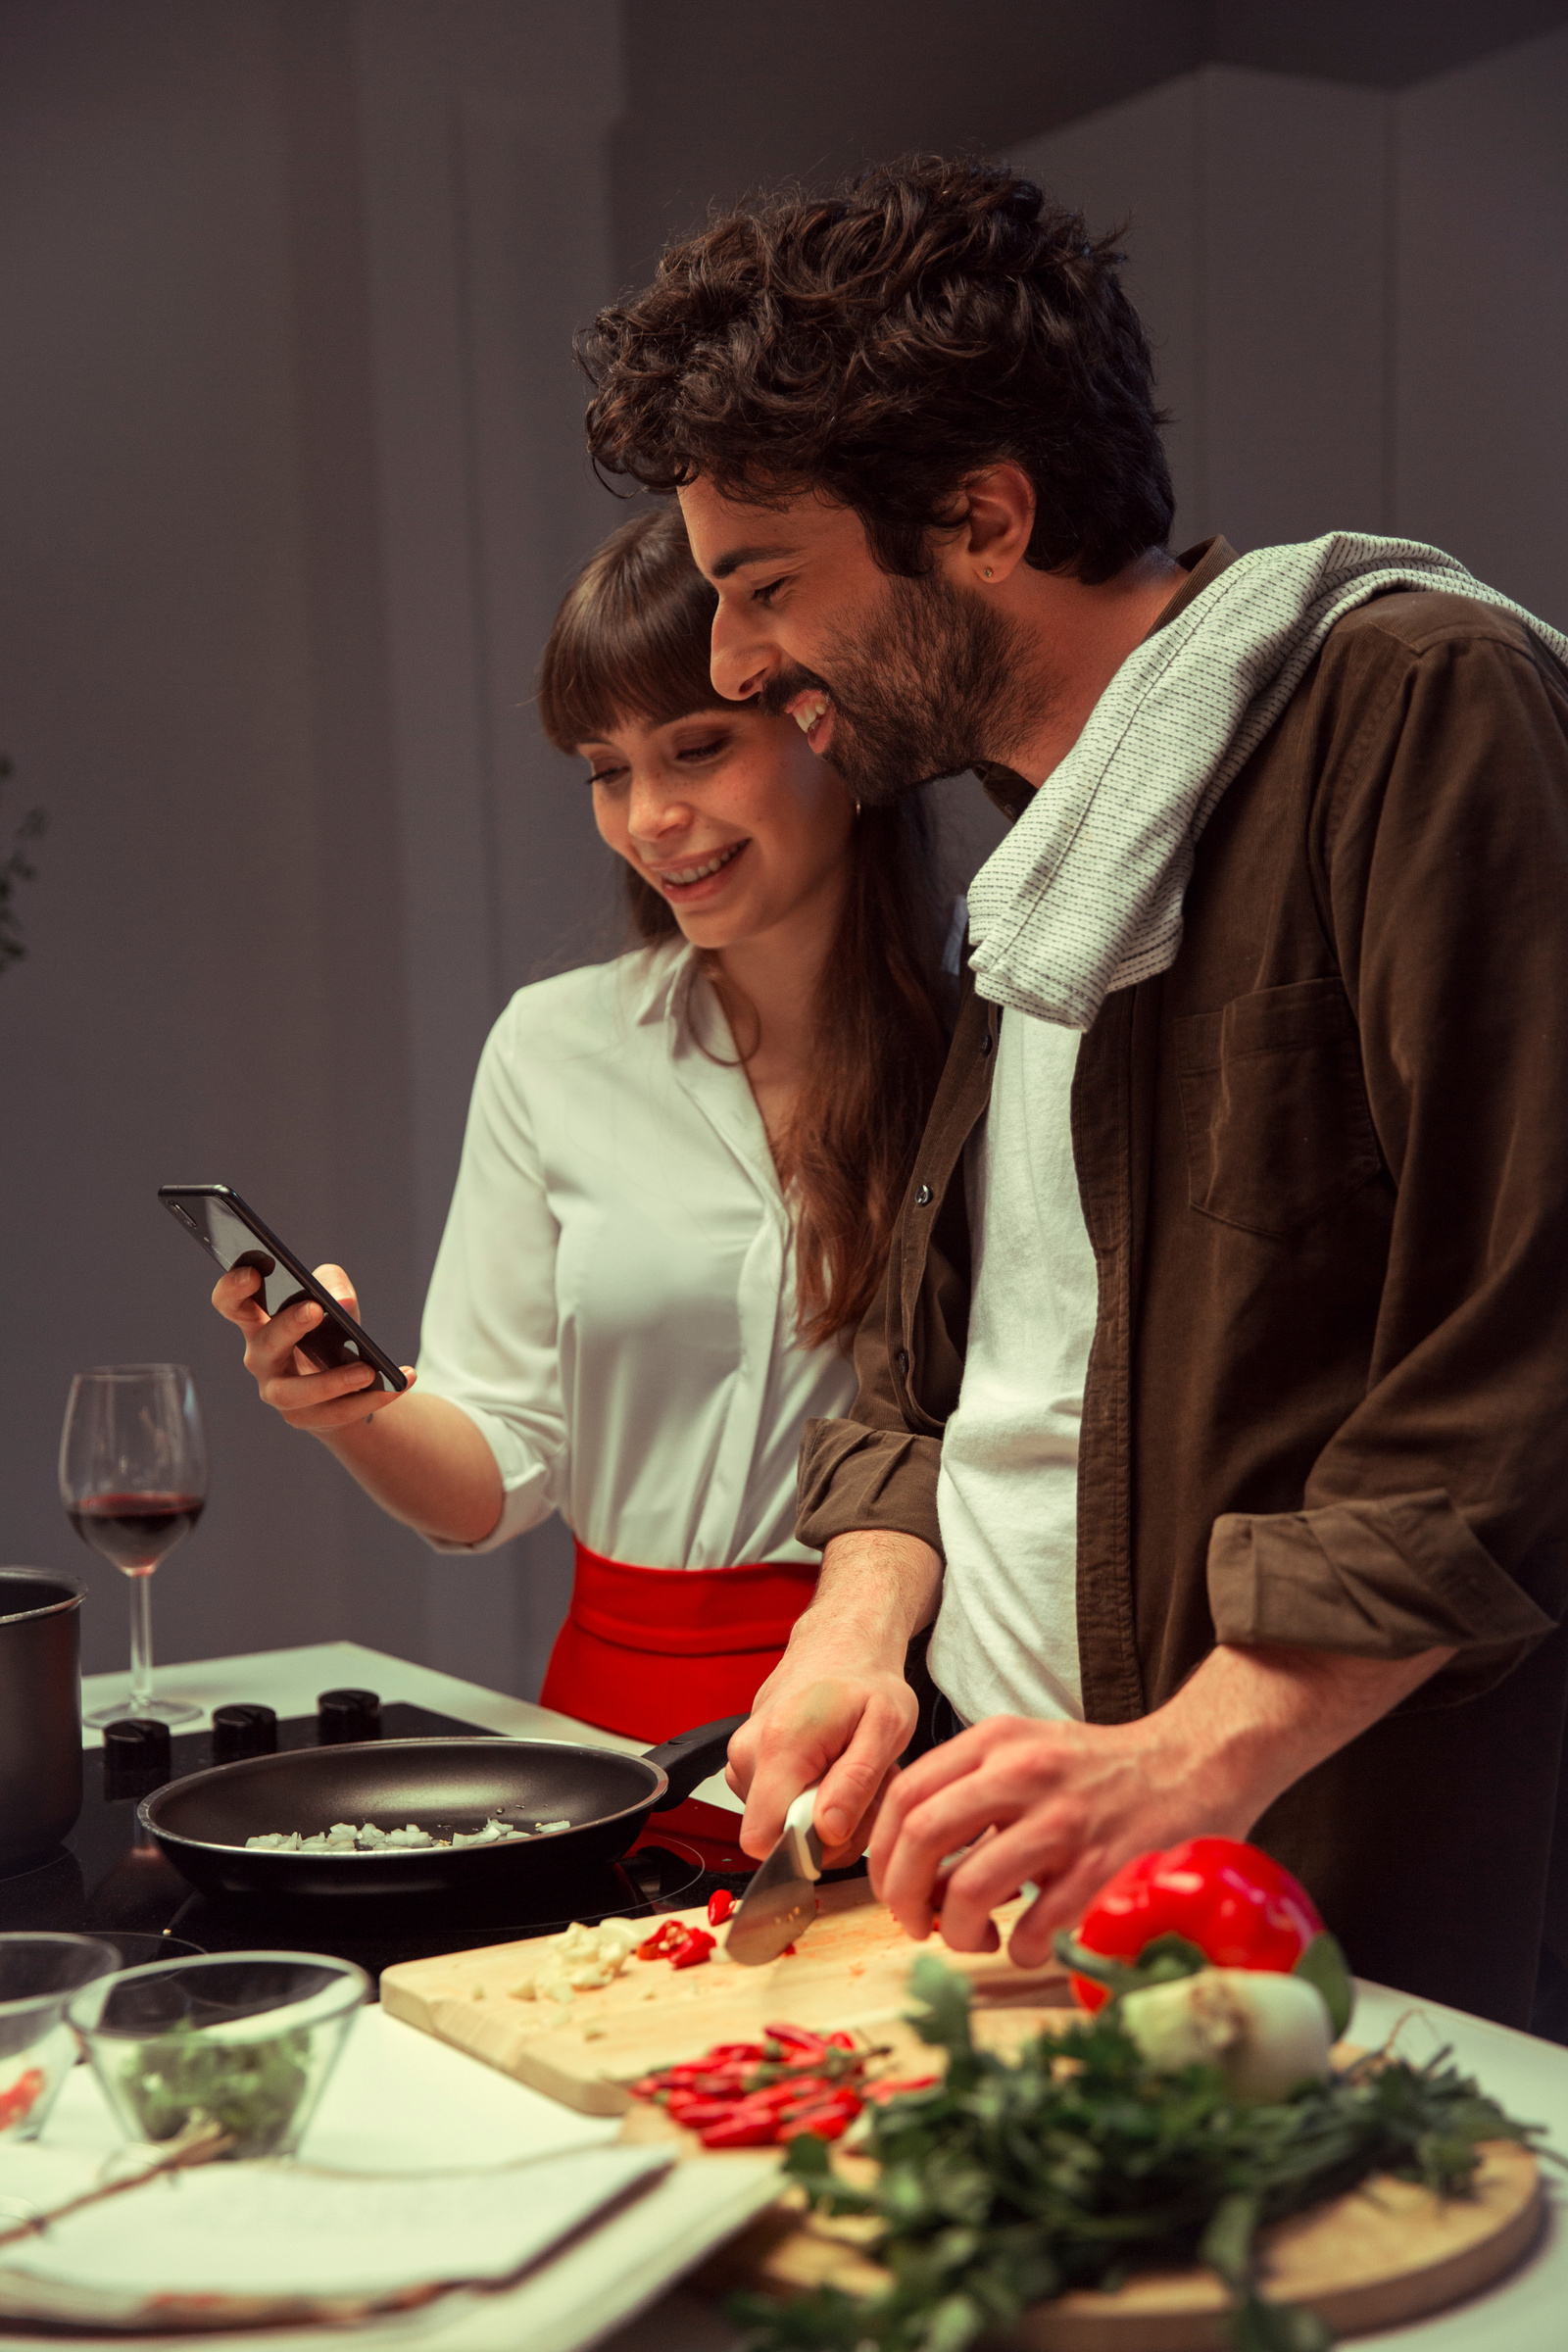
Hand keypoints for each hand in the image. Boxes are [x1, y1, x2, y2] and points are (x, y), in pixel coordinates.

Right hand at [212, 1262, 415, 1434]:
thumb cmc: (328, 1332)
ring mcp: (279, 1393)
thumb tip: (341, 1300)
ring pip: (295, 1392)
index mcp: (259, 1322)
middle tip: (315, 1309)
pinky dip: (374, 1397)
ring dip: (332, 1380)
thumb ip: (332, 1285)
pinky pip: (337, 1412)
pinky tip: (402, 1381)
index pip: (231, 1304)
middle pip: (265, 1343)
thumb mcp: (332, 1300)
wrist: (343, 1384)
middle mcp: (261, 1358)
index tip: (253, 1273)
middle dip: (288, 1326)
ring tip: (368, 1370)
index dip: (234, 1288)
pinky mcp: (306, 1419)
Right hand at [725, 1665, 915, 1867]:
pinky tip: (833, 1771)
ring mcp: (741, 1757)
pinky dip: (808, 1800)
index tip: (846, 1825)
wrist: (840, 1643)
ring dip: (822, 1815)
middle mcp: (748, 1753)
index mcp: (779, 1746)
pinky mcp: (746, 1761)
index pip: (763, 1839)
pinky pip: (775, 1805)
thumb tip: (827, 1832)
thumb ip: (855, 1783)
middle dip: (827, 1831)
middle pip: (776, 1835)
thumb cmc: (865, 1681)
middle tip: (865, 1792)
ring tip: (850, 1775)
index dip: (806, 1850)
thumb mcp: (885, 1728)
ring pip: (777, 1823)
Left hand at [868, 1641, 1457, 1967]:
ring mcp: (1063, 1822)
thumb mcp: (1028, 1747)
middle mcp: (1022, 1773)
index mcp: (996, 1741)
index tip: (889, 1885)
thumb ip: (970, 1783)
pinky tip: (1026, 1943)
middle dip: (902, 1896)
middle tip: (915, 1924)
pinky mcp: (1101, 1868)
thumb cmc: (1101, 1769)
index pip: (904, 1792)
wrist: (1196, 1762)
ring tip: (974, 1939)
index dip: (880, 1851)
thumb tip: (909, 1851)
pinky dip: (1017, 1950)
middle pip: (921, 1837)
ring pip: (969, 1889)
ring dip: (956, 1933)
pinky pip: (1032, 1928)